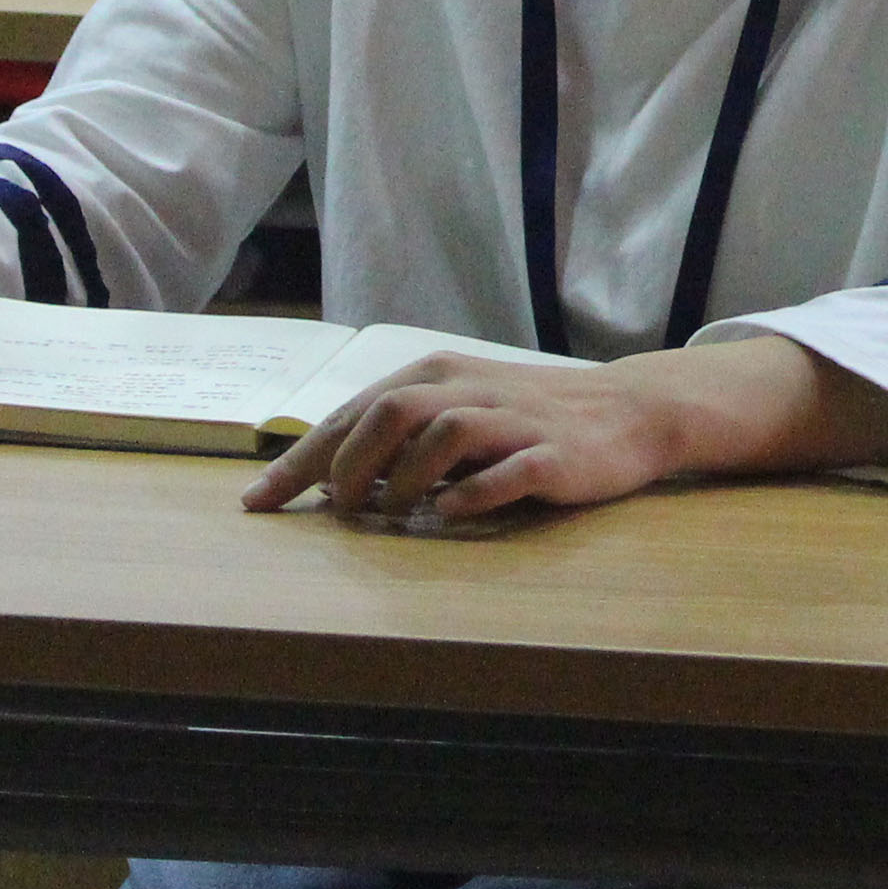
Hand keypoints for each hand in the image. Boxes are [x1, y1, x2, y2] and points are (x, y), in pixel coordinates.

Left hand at [249, 351, 679, 526]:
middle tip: (333, 511)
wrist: (629, 412)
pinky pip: (506, 472)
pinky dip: (471, 494)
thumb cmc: (530, 417)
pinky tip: (450, 513)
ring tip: (389, 514)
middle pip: (388, 412)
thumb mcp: (459, 411)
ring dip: (403, 479)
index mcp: (439, 374)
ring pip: (441, 433)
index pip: (352, 412)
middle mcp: (470, 389)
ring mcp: (514, 421)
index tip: (258, 502)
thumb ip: (400, 436)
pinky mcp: (554, 456)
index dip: (300, 459)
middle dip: (345, 465)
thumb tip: (328, 478)